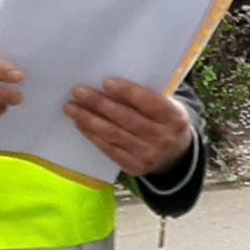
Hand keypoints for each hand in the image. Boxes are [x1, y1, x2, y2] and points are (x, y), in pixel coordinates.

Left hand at [66, 77, 194, 177]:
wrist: (177, 156)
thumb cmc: (166, 123)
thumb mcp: (168, 107)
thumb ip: (148, 97)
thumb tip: (109, 85)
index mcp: (174, 117)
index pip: (148, 102)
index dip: (127, 92)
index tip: (106, 82)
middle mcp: (162, 137)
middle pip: (126, 118)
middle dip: (99, 104)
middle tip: (79, 92)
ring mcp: (148, 154)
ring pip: (114, 134)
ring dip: (89, 119)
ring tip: (72, 108)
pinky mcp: (135, 166)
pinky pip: (109, 149)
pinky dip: (93, 135)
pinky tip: (81, 124)